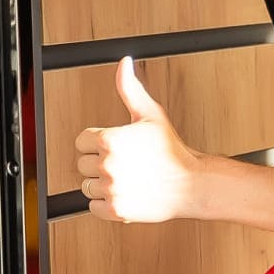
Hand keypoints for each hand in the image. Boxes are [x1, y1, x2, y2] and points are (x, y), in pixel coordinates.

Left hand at [74, 57, 201, 222]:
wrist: (191, 183)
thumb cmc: (171, 150)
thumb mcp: (150, 113)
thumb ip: (129, 88)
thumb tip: (124, 63)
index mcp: (110, 139)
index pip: (81, 141)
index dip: (96, 143)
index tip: (114, 147)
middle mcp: (108, 164)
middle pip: (83, 164)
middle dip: (99, 164)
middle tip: (123, 163)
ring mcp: (111, 188)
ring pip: (87, 187)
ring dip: (102, 184)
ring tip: (125, 178)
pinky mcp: (116, 210)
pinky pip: (93, 207)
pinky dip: (105, 204)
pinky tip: (123, 193)